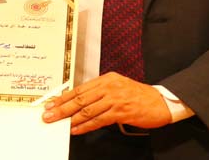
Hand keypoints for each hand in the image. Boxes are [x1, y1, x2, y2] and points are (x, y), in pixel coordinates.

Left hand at [42, 72, 170, 134]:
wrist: (160, 102)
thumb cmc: (139, 96)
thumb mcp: (118, 88)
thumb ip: (100, 93)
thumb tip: (78, 103)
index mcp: (106, 79)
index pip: (79, 88)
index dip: (63, 97)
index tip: (51, 103)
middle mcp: (109, 86)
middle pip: (80, 98)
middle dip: (62, 108)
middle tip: (49, 114)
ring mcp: (115, 98)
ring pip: (87, 109)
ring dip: (71, 118)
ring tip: (59, 123)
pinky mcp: (121, 111)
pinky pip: (99, 119)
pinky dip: (86, 125)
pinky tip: (77, 129)